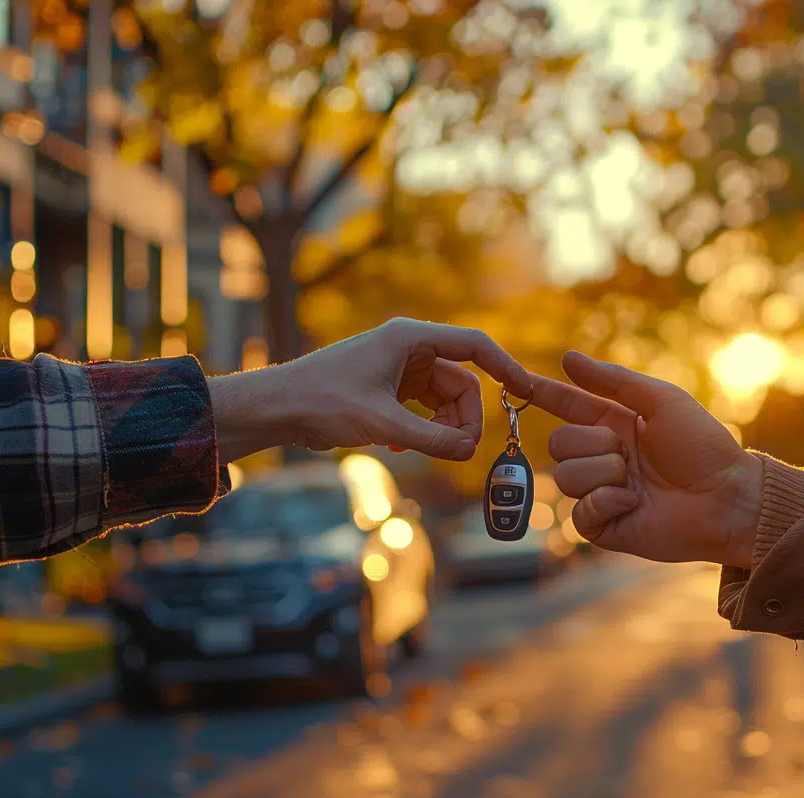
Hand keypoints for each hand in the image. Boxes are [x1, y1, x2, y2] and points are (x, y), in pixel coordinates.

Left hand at [209, 318, 531, 462]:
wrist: (275, 408)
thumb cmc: (322, 402)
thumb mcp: (382, 424)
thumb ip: (431, 439)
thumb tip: (470, 452)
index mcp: (410, 338)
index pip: (474, 347)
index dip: (506, 368)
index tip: (527, 391)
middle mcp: (408, 348)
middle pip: (462, 383)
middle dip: (465, 418)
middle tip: (457, 451)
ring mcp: (398, 369)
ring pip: (444, 401)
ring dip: (443, 429)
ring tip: (424, 451)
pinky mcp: (387, 389)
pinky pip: (423, 410)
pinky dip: (422, 430)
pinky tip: (397, 448)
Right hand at [529, 351, 763, 567]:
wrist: (727, 498)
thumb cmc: (702, 446)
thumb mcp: (660, 400)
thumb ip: (612, 380)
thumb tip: (568, 358)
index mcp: (614, 425)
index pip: (566, 406)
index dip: (542, 394)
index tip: (514, 381)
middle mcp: (602, 458)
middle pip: (558, 443)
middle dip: (591, 443)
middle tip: (628, 453)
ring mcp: (601, 493)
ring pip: (566, 476)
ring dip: (603, 473)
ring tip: (637, 481)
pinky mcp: (605, 527)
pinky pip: (579, 512)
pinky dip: (606, 502)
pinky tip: (633, 503)